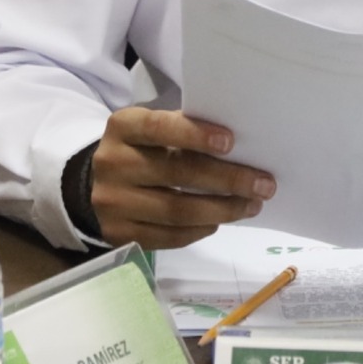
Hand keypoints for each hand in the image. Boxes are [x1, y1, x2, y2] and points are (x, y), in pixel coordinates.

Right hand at [90, 108, 275, 249]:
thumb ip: (184, 132)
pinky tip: (218, 222)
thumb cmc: (142, 150)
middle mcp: (112, 163)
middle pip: (176, 173)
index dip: (195, 134)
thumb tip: (242, 149)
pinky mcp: (118, 234)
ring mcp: (112, 202)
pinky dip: (199, 230)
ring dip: (221, 210)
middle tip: (263, 185)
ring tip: (250, 206)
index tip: (231, 142)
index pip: (158, 127)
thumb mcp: (153, 131)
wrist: (98, 184)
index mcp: (123, 127)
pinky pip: (168, 236)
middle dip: (227, 179)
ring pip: (176, 210)